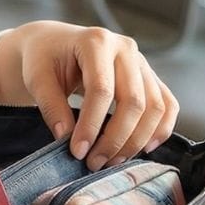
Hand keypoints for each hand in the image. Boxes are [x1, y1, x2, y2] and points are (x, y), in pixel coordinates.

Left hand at [0, 22, 178, 171]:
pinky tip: (144, 148)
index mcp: (95, 41)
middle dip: (115, 138)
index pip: (101, 89)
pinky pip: (167, 105)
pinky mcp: (150, 76)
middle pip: (133, 101)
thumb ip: (51, 105)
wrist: (55, 43)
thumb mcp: (37, 77)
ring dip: (136, 140)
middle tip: (94, 162)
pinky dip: (161, 129)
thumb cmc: (44, 58)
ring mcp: (142, 61)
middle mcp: (125, 48)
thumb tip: (66, 137)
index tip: (77, 151)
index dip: (91, 124)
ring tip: (111, 160)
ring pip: (154, 107)